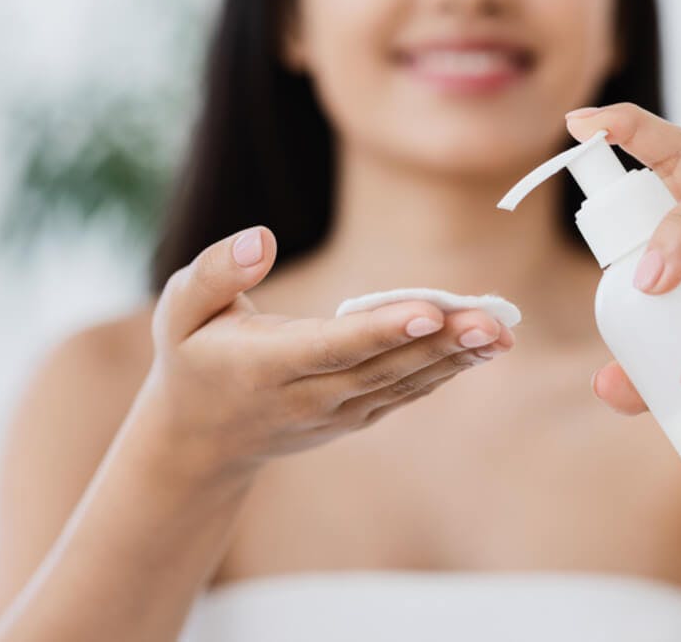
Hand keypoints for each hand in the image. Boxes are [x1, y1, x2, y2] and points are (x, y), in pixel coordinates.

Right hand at [140, 226, 512, 475]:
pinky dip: (443, 370)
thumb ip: (216, 273)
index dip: (383, 330)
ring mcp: (335, 414)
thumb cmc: (192, 359)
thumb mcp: (179, 311)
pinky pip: (405, 393)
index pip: (333, 347)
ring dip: (454, 358)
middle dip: (440, 342)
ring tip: (502, 331)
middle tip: (493, 320)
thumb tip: (262, 238)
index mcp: (265, 367)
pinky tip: (481, 348)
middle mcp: (307, 397)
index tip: (431, 310)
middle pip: (383, 367)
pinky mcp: (354, 418)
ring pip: (402, 383)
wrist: (199, 441)